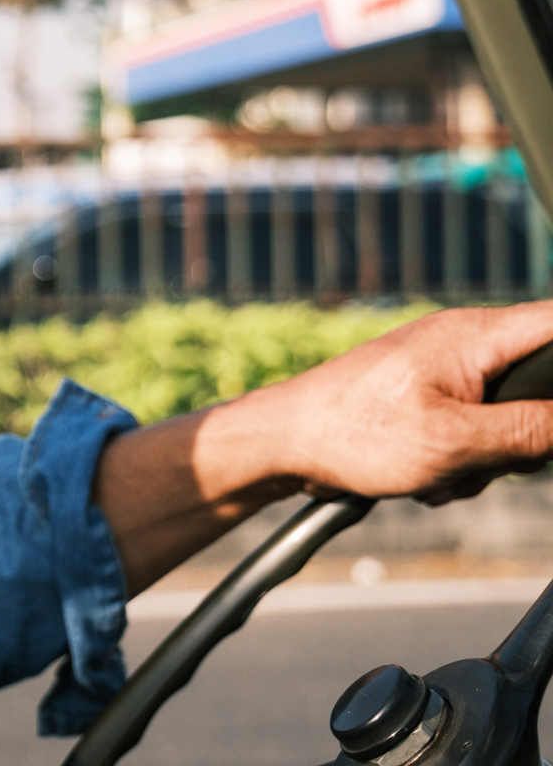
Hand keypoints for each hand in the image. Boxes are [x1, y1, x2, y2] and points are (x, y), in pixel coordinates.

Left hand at [97, 301, 552, 593]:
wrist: (283, 442)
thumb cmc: (351, 433)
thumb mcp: (453, 441)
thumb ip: (528, 430)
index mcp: (475, 335)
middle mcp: (464, 343)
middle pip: (543, 388)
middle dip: (523, 438)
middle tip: (481, 459)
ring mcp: (446, 371)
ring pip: (508, 421)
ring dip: (484, 460)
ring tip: (438, 470)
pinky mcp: (429, 398)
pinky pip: (473, 434)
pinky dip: (457, 463)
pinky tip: (421, 475)